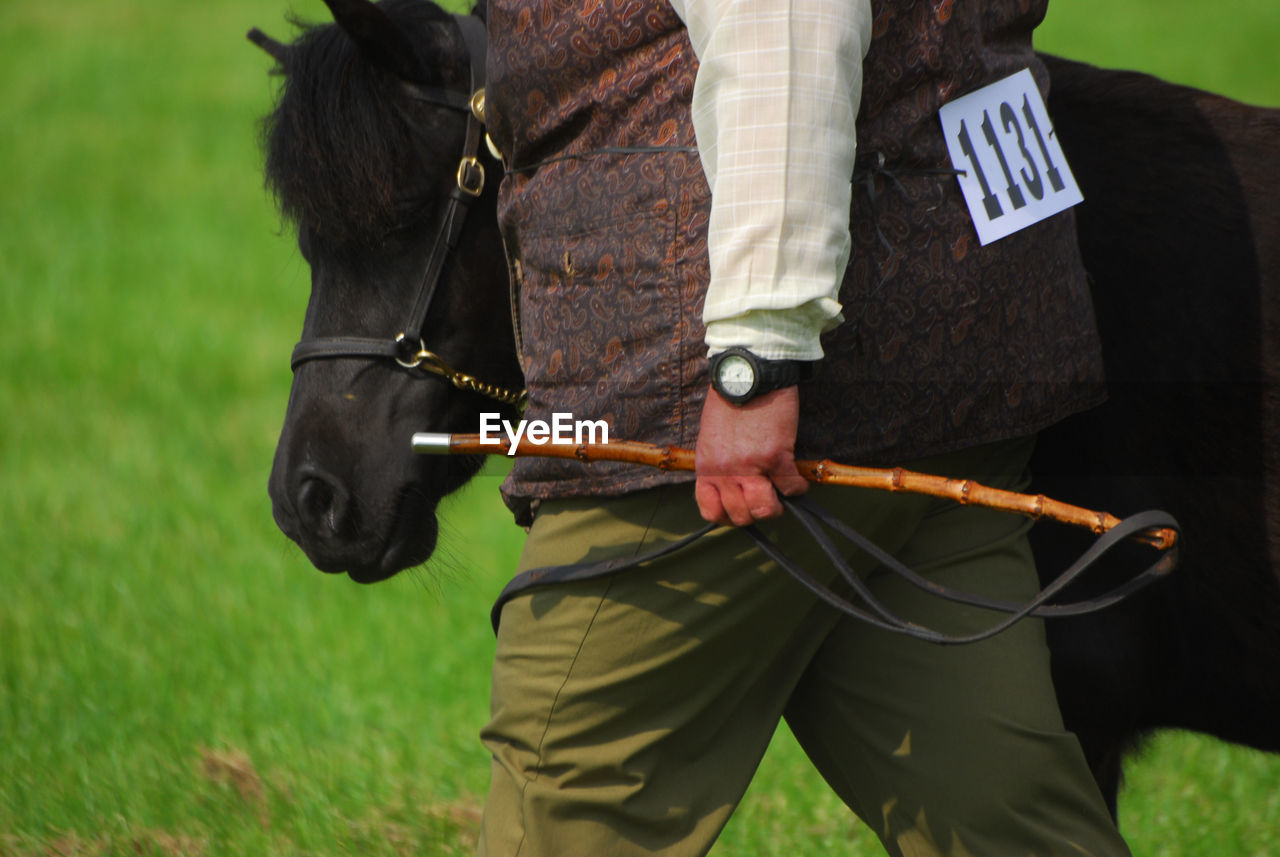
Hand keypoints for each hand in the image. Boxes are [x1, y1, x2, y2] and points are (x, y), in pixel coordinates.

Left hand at [694, 385, 809, 525]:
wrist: (748, 373)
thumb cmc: (730, 399)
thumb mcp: (711, 436)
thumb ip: (718, 462)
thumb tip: (732, 483)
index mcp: (706, 466)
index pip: (710, 511)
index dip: (728, 516)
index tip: (741, 507)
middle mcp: (725, 471)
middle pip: (741, 516)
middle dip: (756, 511)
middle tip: (766, 497)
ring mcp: (750, 466)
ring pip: (765, 509)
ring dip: (777, 505)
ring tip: (782, 493)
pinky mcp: (775, 456)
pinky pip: (790, 487)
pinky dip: (798, 487)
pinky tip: (798, 480)